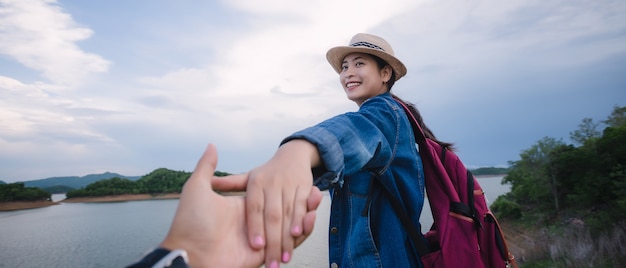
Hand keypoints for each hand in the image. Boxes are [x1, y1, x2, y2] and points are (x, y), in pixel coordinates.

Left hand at [159, 144, 321, 266]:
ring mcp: (260, 237)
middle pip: (281, 210)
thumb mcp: (197, 190)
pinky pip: (290, 239)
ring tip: (318, 198)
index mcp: (240, 207)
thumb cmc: (191, 221)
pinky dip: (303, 229)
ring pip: (290, 223)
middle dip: (299, 200)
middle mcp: (251, 222)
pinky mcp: (266, 253)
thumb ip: (206, 169)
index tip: (295, 176)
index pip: (265, 196)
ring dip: (305, 213)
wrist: (190, 258)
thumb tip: (211, 145)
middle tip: (314, 190)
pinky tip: (310, 219)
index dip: (283, 187)